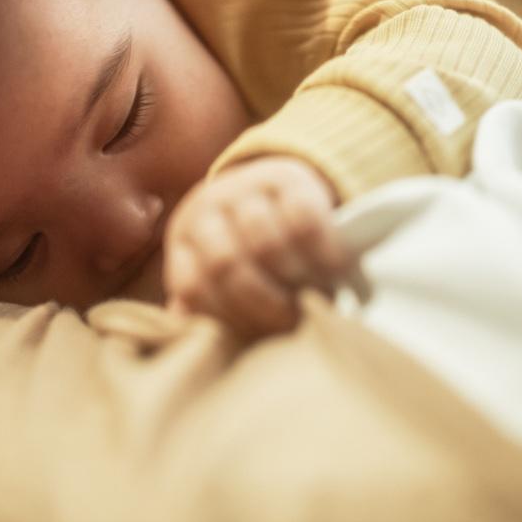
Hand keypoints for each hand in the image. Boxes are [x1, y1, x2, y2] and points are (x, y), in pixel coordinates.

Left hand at [163, 157, 353, 336]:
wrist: (278, 187)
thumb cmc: (251, 248)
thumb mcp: (224, 272)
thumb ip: (213, 305)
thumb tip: (199, 345)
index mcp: (184, 239)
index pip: (194, 287)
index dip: (228, 318)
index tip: (259, 338)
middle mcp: (206, 207)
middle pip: (227, 265)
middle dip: (264, 303)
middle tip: (294, 322)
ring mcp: (244, 186)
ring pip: (265, 244)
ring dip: (295, 280)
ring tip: (317, 299)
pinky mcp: (286, 176)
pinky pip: (304, 220)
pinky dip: (323, 251)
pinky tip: (337, 270)